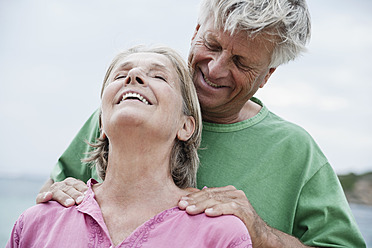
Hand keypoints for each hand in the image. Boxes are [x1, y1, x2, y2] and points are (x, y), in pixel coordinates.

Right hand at [36, 177, 87, 206]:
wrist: (50, 200)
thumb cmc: (69, 200)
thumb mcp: (77, 196)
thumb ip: (85, 196)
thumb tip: (100, 199)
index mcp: (71, 183)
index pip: (78, 185)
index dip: (83, 189)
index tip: (88, 195)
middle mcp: (61, 185)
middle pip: (69, 188)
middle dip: (76, 194)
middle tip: (81, 201)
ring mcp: (51, 190)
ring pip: (57, 192)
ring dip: (64, 197)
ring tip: (70, 204)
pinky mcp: (41, 197)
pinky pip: (41, 196)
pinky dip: (44, 196)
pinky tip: (48, 196)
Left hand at [178, 185, 308, 247]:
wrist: (260, 236)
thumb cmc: (238, 225)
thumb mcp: (222, 213)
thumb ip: (211, 206)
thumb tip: (190, 205)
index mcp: (227, 192)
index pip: (206, 191)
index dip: (192, 196)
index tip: (179, 202)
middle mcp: (234, 193)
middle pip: (210, 194)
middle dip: (194, 200)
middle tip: (181, 206)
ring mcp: (240, 200)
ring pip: (217, 200)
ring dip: (201, 205)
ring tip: (190, 210)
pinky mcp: (245, 210)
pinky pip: (230, 208)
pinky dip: (218, 210)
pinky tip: (208, 213)